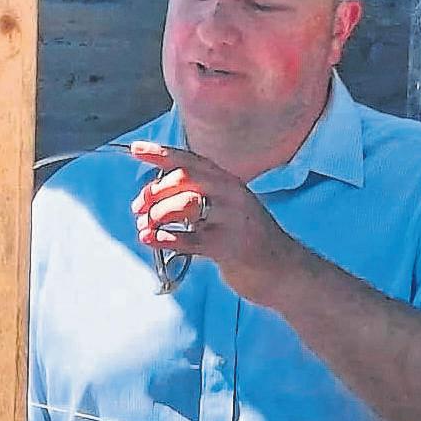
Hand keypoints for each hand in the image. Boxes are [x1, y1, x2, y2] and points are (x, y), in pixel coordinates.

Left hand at [128, 141, 301, 306]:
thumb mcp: (227, 209)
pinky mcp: (230, 246)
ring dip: (156, 216)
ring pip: (185, 206)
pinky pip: (190, 239)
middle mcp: (232, 195)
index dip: (161, 153)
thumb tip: (152, 195)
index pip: (191, 160)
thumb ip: (198, 197)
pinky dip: (165, 238)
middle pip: (184, 179)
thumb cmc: (246, 240)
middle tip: (137, 208)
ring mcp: (233, 219)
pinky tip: (150, 239)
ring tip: (144, 228)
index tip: (136, 149)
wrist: (284, 271)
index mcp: (228, 182)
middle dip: (154, 192)